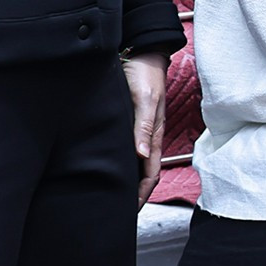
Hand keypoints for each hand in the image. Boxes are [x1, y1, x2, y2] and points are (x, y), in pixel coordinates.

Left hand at [124, 50, 168, 209]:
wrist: (143, 53)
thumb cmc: (144, 75)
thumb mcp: (143, 100)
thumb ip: (142, 127)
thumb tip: (141, 156)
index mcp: (153, 135)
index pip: (150, 173)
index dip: (142, 194)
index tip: (130, 212)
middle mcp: (148, 137)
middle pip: (145, 173)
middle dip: (136, 194)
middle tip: (120, 212)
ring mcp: (141, 131)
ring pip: (137, 164)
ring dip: (129, 181)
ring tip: (115, 196)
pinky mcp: (132, 123)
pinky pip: (130, 151)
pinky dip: (124, 165)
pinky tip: (112, 168)